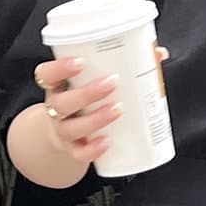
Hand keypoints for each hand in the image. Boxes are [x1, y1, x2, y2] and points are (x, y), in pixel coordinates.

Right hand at [32, 46, 168, 168]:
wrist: (67, 133)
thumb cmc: (85, 99)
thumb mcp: (92, 81)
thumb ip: (119, 65)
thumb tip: (159, 53)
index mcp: (58, 86)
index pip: (46, 74)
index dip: (59, 68)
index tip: (80, 62)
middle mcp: (56, 108)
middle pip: (61, 103)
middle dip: (86, 93)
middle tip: (112, 82)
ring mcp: (62, 130)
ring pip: (71, 128)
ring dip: (95, 119)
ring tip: (117, 109)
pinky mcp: (72, 149)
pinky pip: (78, 153)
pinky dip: (92, 150)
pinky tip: (107, 142)